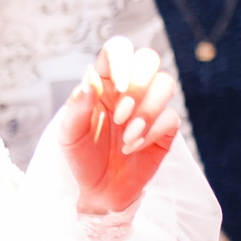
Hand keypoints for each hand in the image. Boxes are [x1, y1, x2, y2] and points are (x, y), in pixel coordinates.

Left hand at [63, 37, 182, 214]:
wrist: (99, 191)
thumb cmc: (81, 158)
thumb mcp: (69, 134)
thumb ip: (78, 106)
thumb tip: (90, 76)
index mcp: (104, 82)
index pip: (118, 49)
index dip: (122, 58)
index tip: (116, 84)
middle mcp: (129, 89)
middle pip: (149, 58)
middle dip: (139, 84)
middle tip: (120, 115)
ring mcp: (149, 107)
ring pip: (166, 83)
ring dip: (147, 110)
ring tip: (127, 136)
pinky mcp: (165, 129)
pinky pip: (171, 116)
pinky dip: (152, 132)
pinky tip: (134, 147)